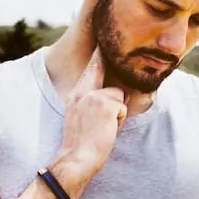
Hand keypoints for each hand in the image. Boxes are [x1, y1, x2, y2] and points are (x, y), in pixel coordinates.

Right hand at [56, 48, 125, 174]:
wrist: (76, 158)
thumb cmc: (81, 144)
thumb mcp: (79, 117)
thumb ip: (90, 102)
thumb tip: (115, 96)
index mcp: (75, 95)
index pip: (89, 69)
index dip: (97, 54)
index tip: (101, 40)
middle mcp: (82, 91)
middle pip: (101, 68)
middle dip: (103, 58)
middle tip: (104, 44)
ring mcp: (94, 96)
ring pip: (118, 94)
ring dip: (118, 111)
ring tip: (105, 126)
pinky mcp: (106, 103)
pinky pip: (123, 107)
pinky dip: (120, 120)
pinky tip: (108, 129)